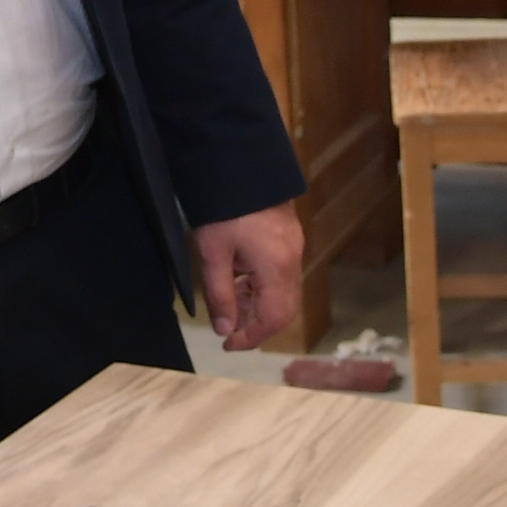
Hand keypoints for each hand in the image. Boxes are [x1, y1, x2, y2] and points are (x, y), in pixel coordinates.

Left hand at [191, 202, 306, 352]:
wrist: (242, 162)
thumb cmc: (224, 208)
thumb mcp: (213, 254)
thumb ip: (220, 295)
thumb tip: (225, 330)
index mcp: (277, 269)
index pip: (274, 319)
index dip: (252, 338)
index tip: (228, 344)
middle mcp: (292, 262)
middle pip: (284, 309)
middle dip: (257, 325)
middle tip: (229, 330)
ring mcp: (293, 248)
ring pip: (283, 293)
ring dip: (258, 305)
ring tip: (229, 306)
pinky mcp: (287, 238)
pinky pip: (280, 275)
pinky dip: (262, 287)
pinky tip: (239, 282)